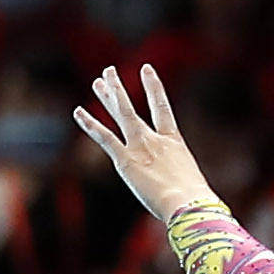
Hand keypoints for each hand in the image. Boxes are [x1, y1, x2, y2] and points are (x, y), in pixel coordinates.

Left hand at [72, 65, 215, 220]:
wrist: (189, 205)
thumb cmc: (195, 203)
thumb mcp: (192, 186)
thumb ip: (182, 183)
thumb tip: (189, 198)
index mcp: (174, 142)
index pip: (162, 108)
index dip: (153, 86)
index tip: (146, 68)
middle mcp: (155, 139)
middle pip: (133, 107)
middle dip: (119, 88)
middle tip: (109, 71)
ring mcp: (139, 147)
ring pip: (121, 114)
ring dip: (107, 96)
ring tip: (98, 81)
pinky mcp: (125, 161)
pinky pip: (104, 138)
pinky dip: (90, 124)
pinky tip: (78, 112)